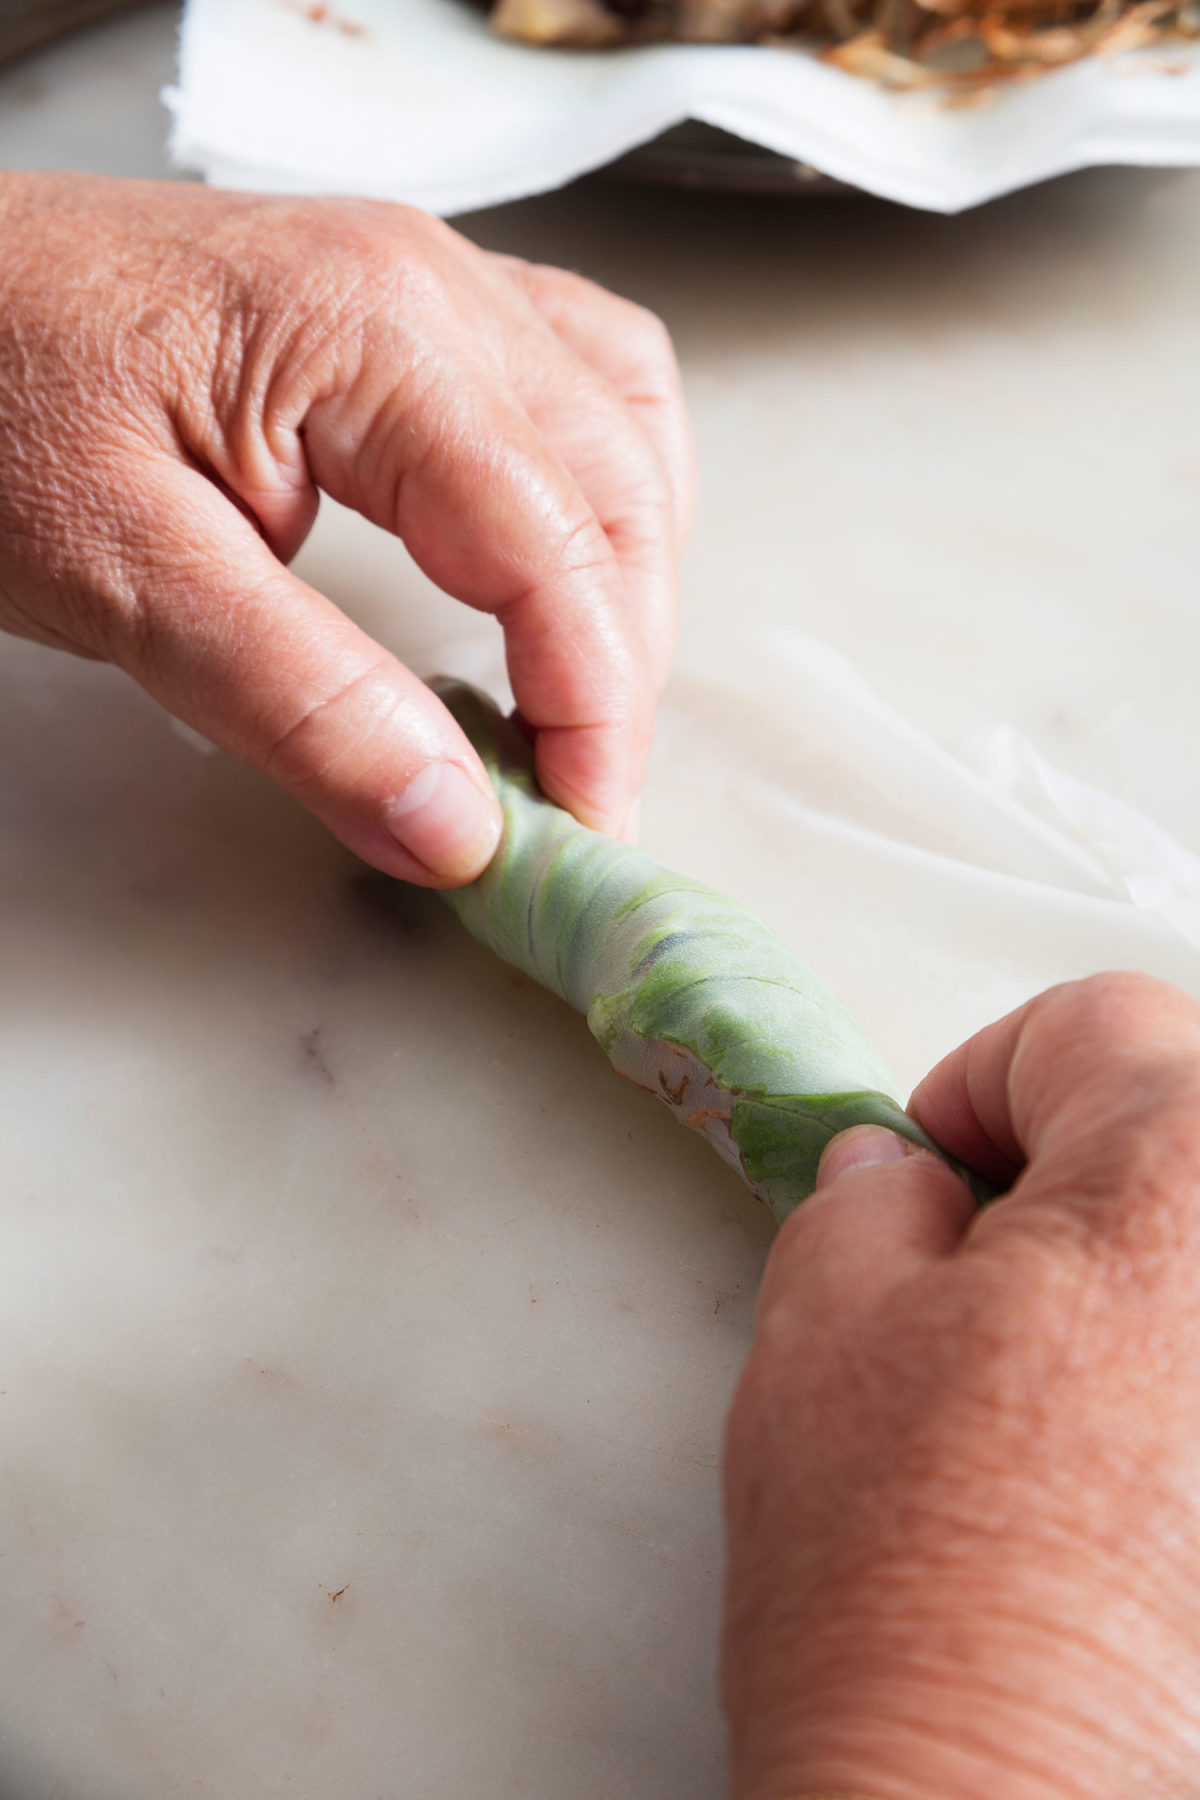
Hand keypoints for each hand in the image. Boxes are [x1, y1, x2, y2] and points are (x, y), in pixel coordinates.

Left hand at [0, 173, 690, 882]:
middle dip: (620, 664)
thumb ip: (300, 707)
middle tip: (577, 796)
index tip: (580, 828)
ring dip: (629, 578)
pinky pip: (574, 383)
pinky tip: (566, 566)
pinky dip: (599, 495)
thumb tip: (451, 825)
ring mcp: (428, 279)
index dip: (591, 707)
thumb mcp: (123, 577)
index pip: (555, 546)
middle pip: (618, 490)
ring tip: (583, 698)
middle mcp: (433, 282)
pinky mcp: (404, 307)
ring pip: (622, 429)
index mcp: (376, 331)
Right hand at [723, 972, 1199, 1799]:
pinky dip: (1176, 1387)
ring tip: (1055, 1399)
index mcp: (1189, 1167)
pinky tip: (1130, 1482)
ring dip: (1143, 1287)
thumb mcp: (823, 1321)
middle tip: (987, 1278)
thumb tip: (908, 1176)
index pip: (1095, 1025)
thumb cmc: (906, 1570)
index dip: (981, 1087)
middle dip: (1079, 1174)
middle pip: (1189, 1127)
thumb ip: (868, 1195)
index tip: (934, 1180)